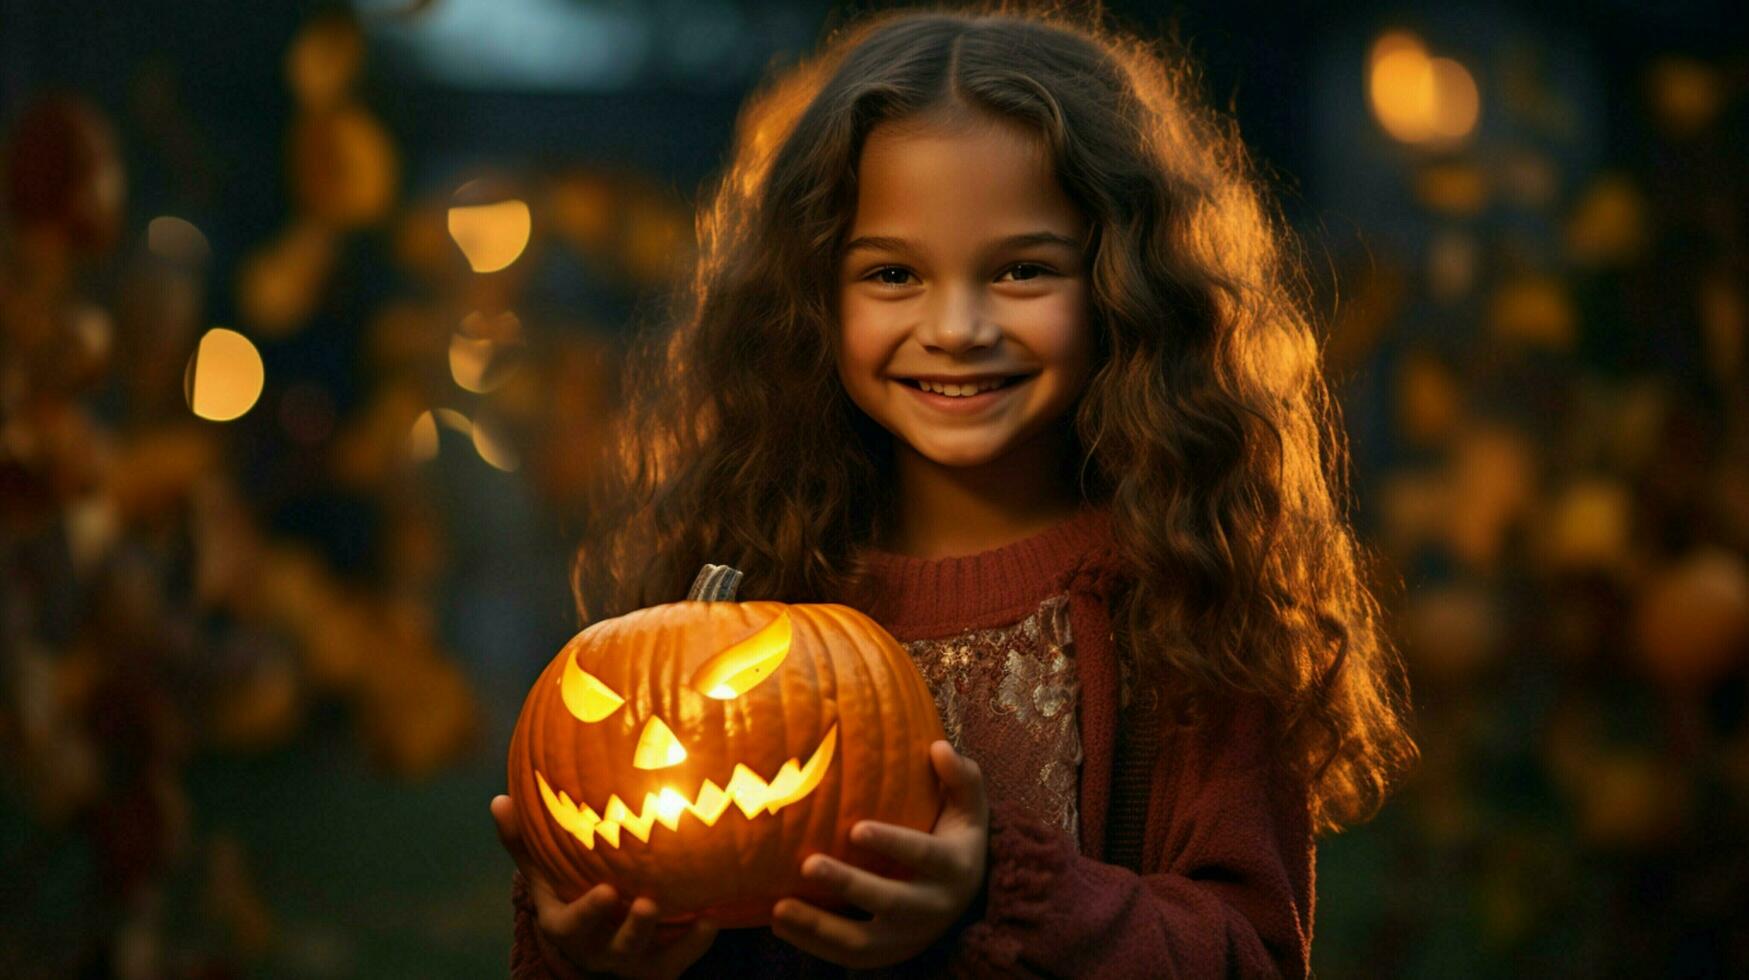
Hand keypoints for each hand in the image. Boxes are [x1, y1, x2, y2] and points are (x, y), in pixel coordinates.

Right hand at [491, 794, 717, 978]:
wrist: (592, 939)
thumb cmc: (566, 890)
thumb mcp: (543, 871)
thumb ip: (523, 840)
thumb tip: (499, 799)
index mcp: (567, 925)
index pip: (573, 925)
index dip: (589, 913)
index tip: (607, 890)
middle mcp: (599, 948)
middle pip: (617, 947)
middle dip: (634, 929)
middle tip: (648, 903)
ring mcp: (632, 961)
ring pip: (653, 959)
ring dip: (676, 940)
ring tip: (700, 915)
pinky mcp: (661, 967)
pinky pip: (682, 959)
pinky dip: (698, 942)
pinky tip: (714, 917)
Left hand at [771, 740, 988, 967]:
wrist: (964, 897)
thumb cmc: (955, 837)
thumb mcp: (969, 807)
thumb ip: (961, 776)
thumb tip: (938, 747)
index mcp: (954, 867)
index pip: (925, 856)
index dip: (892, 843)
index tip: (856, 829)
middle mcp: (933, 907)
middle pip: (889, 902)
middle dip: (848, 885)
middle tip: (808, 864)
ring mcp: (907, 937)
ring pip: (862, 942)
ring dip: (819, 928)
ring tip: (779, 908)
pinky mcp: (885, 954)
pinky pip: (846, 956)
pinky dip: (812, 944)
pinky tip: (780, 922)